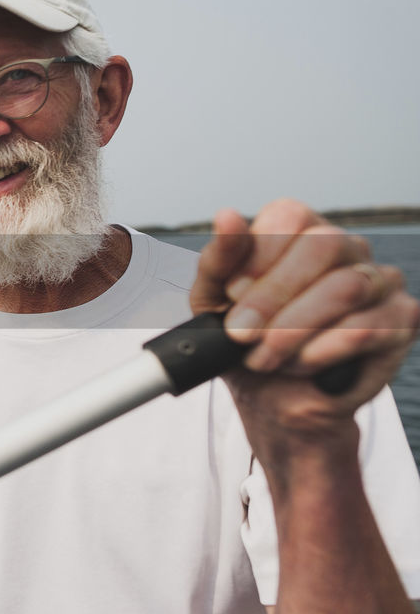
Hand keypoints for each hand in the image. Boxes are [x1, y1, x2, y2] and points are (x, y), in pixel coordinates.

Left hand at [190, 200, 418, 454]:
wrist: (271, 399)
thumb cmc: (244, 341)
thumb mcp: (213, 302)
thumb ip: (218, 260)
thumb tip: (227, 215)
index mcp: (301, 231)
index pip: (291, 215)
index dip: (259, 253)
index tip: (231, 293)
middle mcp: (347, 247)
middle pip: (322, 245)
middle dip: (272, 294)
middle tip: (240, 334)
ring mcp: (380, 280)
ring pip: (346, 287)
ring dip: (293, 329)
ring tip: (262, 357)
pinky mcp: (402, 320)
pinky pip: (365, 328)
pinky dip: (319, 351)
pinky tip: (297, 364)